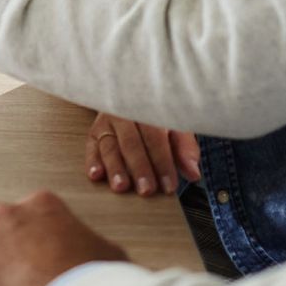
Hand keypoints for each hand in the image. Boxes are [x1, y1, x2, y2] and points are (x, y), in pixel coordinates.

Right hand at [85, 113, 199, 195]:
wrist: (132, 95)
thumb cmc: (158, 117)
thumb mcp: (176, 126)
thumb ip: (185, 149)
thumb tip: (193, 173)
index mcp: (149, 109)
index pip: (156, 138)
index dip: (163, 163)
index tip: (169, 186)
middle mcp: (126, 114)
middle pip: (131, 143)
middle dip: (139, 168)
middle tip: (146, 190)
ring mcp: (107, 121)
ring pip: (110, 146)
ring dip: (115, 168)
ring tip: (121, 187)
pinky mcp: (94, 132)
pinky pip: (92, 147)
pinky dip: (92, 161)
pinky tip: (96, 175)